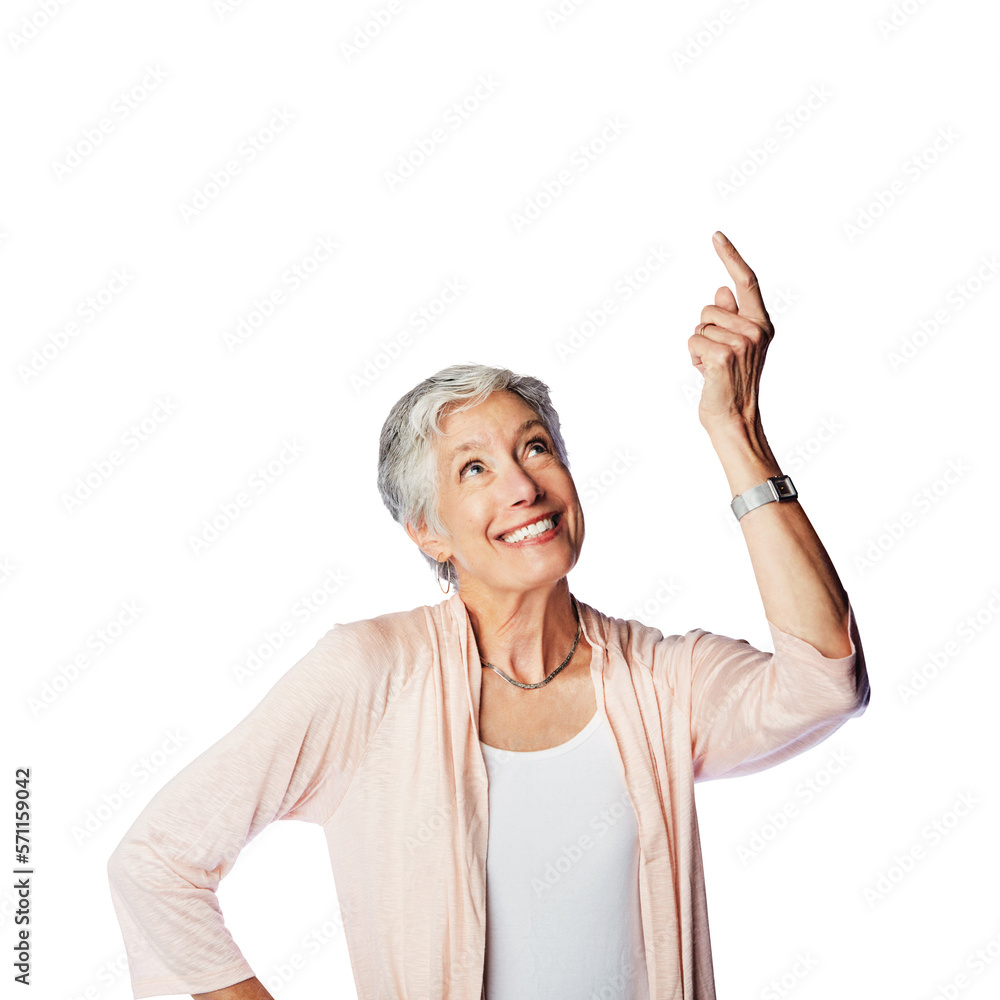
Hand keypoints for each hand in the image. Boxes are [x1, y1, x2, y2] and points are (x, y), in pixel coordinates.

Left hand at [688, 231, 773, 435]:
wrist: (734, 417)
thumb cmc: (730, 382)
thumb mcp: (733, 344)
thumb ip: (730, 316)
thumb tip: (720, 290)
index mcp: (762, 324)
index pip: (746, 282)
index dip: (730, 256)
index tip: (716, 236)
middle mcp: (757, 330)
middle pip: (711, 307)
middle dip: (704, 328)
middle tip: (715, 356)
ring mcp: (742, 342)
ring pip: (700, 325)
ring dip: (698, 345)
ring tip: (713, 366)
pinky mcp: (724, 355)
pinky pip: (693, 340)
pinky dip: (693, 357)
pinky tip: (706, 373)